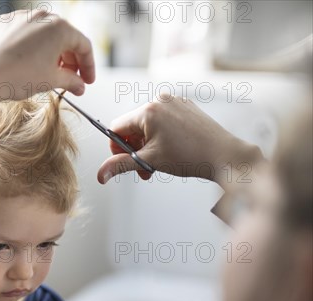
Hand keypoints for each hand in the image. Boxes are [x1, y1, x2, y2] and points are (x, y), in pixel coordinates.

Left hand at [0, 10, 94, 128]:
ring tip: (50, 73)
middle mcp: (42, 16)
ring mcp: (22, 17)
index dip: (88, 66)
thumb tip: (79, 85)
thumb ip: (71, 81)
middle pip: (65, 38)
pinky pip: (27, 34)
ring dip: (53, 54)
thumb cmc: (16, 76)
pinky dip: (34, 48)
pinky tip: (31, 64)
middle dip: (70, 61)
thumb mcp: (51, 81)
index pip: (83, 46)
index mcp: (59, 27)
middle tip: (71, 80)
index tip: (86, 81)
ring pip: (45, 35)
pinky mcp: (5, 23)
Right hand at [97, 95, 263, 186]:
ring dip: (148, 145)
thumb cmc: (190, 156)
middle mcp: (160, 101)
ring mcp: (175, 102)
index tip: (126, 160)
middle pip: (132, 126)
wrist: (225, 155)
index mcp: (148, 111)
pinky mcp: (186, 107)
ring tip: (159, 161)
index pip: (116, 127)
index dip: (117, 147)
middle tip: (145, 167)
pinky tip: (172, 150)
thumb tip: (100, 174)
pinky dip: (162, 136)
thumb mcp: (150, 161)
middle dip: (135, 148)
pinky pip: (164, 120)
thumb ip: (121, 165)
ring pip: (148, 125)